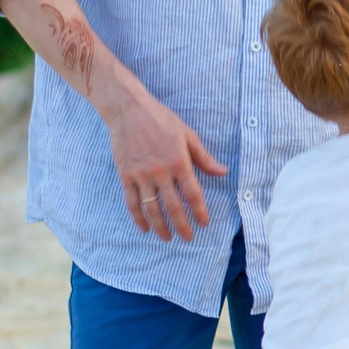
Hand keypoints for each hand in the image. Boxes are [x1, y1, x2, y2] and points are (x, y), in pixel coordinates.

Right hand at [104, 87, 226, 240]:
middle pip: (173, 206)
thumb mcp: (187, 134)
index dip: (199, 211)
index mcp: (179, 161)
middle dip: (182, 226)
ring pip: (151, 208)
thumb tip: (222, 172)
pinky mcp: (125, 175)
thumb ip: (203, 157)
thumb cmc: (161, 120)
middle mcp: (160, 171)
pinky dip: (138, 218)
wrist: (128, 110)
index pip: (192, 193)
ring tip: (167, 238)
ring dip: (160, 226)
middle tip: (188, 238)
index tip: (203, 223)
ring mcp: (141, 175)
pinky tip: (144, 228)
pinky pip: (132, 202)